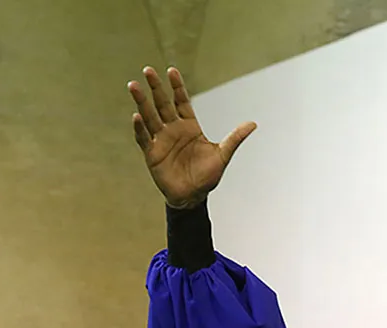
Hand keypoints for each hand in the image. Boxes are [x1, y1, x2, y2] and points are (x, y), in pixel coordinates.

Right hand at [127, 66, 255, 208]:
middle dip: (156, 88)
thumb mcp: (223, 155)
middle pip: (163, 104)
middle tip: (148, 70)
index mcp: (190, 127)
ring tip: (134, 86)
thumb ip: (235, 138)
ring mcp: (161, 140)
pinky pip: (144, 138)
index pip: (181, 101)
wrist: (193, 197)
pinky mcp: (152, 154)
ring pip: (150, 116)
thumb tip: (253, 124)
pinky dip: (140, 128)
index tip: (171, 70)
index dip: (177, 87)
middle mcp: (173, 130)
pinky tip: (137, 116)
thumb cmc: (207, 177)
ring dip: (142, 102)